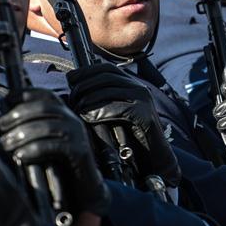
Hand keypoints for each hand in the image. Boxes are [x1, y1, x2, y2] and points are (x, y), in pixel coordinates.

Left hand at [0, 89, 109, 216]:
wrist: (84, 190)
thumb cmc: (56, 165)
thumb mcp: (35, 142)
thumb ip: (13, 129)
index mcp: (62, 113)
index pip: (43, 95)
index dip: (23, 94)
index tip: (5, 101)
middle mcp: (71, 119)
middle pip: (43, 107)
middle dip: (18, 114)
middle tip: (1, 126)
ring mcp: (77, 134)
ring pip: (47, 125)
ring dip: (22, 133)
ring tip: (7, 144)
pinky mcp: (79, 151)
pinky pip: (55, 145)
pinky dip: (34, 149)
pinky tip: (20, 156)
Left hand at [67, 63, 180, 187]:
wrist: (154, 157)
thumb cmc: (130, 137)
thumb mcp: (115, 113)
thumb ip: (102, 100)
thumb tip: (76, 90)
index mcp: (132, 84)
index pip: (106, 68)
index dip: (86, 71)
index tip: (70, 80)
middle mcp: (139, 88)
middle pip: (106, 77)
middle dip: (84, 85)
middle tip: (73, 98)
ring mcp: (144, 100)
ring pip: (109, 91)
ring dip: (89, 100)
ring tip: (78, 109)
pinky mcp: (145, 115)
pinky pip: (118, 109)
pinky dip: (100, 112)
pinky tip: (89, 118)